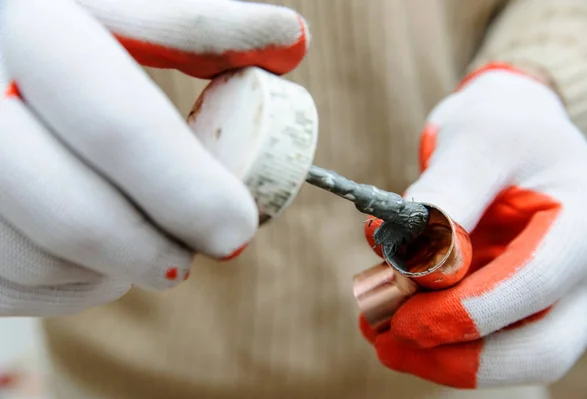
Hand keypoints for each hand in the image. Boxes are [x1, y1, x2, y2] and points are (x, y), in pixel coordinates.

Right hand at [0, 0, 307, 315]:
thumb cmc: (63, 34)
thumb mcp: (116, 7)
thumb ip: (196, 27)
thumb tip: (291, 40)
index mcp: (29, 26)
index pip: (119, 126)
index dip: (188, 189)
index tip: (238, 227)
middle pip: (71, 210)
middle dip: (151, 246)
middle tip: (203, 253)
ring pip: (39, 256)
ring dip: (113, 265)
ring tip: (151, 245)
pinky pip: (13, 283)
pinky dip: (69, 282)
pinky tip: (97, 254)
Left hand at [361, 64, 586, 387]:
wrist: (511, 129)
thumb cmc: (500, 126)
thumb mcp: (474, 141)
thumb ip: (446, 195)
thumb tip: (404, 253)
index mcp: (584, 220)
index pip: (538, 281)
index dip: (470, 310)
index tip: (407, 318)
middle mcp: (582, 269)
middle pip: (539, 347)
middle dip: (459, 356)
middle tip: (388, 341)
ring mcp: (555, 292)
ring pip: (511, 355)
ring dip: (441, 356)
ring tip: (375, 332)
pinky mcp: (519, 300)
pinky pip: (487, 338)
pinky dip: (438, 339)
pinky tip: (388, 321)